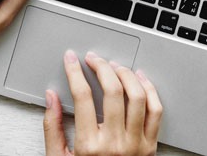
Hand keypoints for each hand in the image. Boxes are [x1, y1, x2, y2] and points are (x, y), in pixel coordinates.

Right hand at [43, 50, 161, 155]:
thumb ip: (53, 128)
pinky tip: (140, 79)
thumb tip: (51, 97)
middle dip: (101, 67)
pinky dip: (150, 90)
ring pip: (137, 96)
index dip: (75, 72)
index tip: (72, 59)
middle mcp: (115, 143)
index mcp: (89, 146)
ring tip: (115, 67)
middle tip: (93, 59)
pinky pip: (156, 110)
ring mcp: (136, 144)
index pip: (82, 96)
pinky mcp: (151, 146)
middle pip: (112, 90)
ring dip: (126, 75)